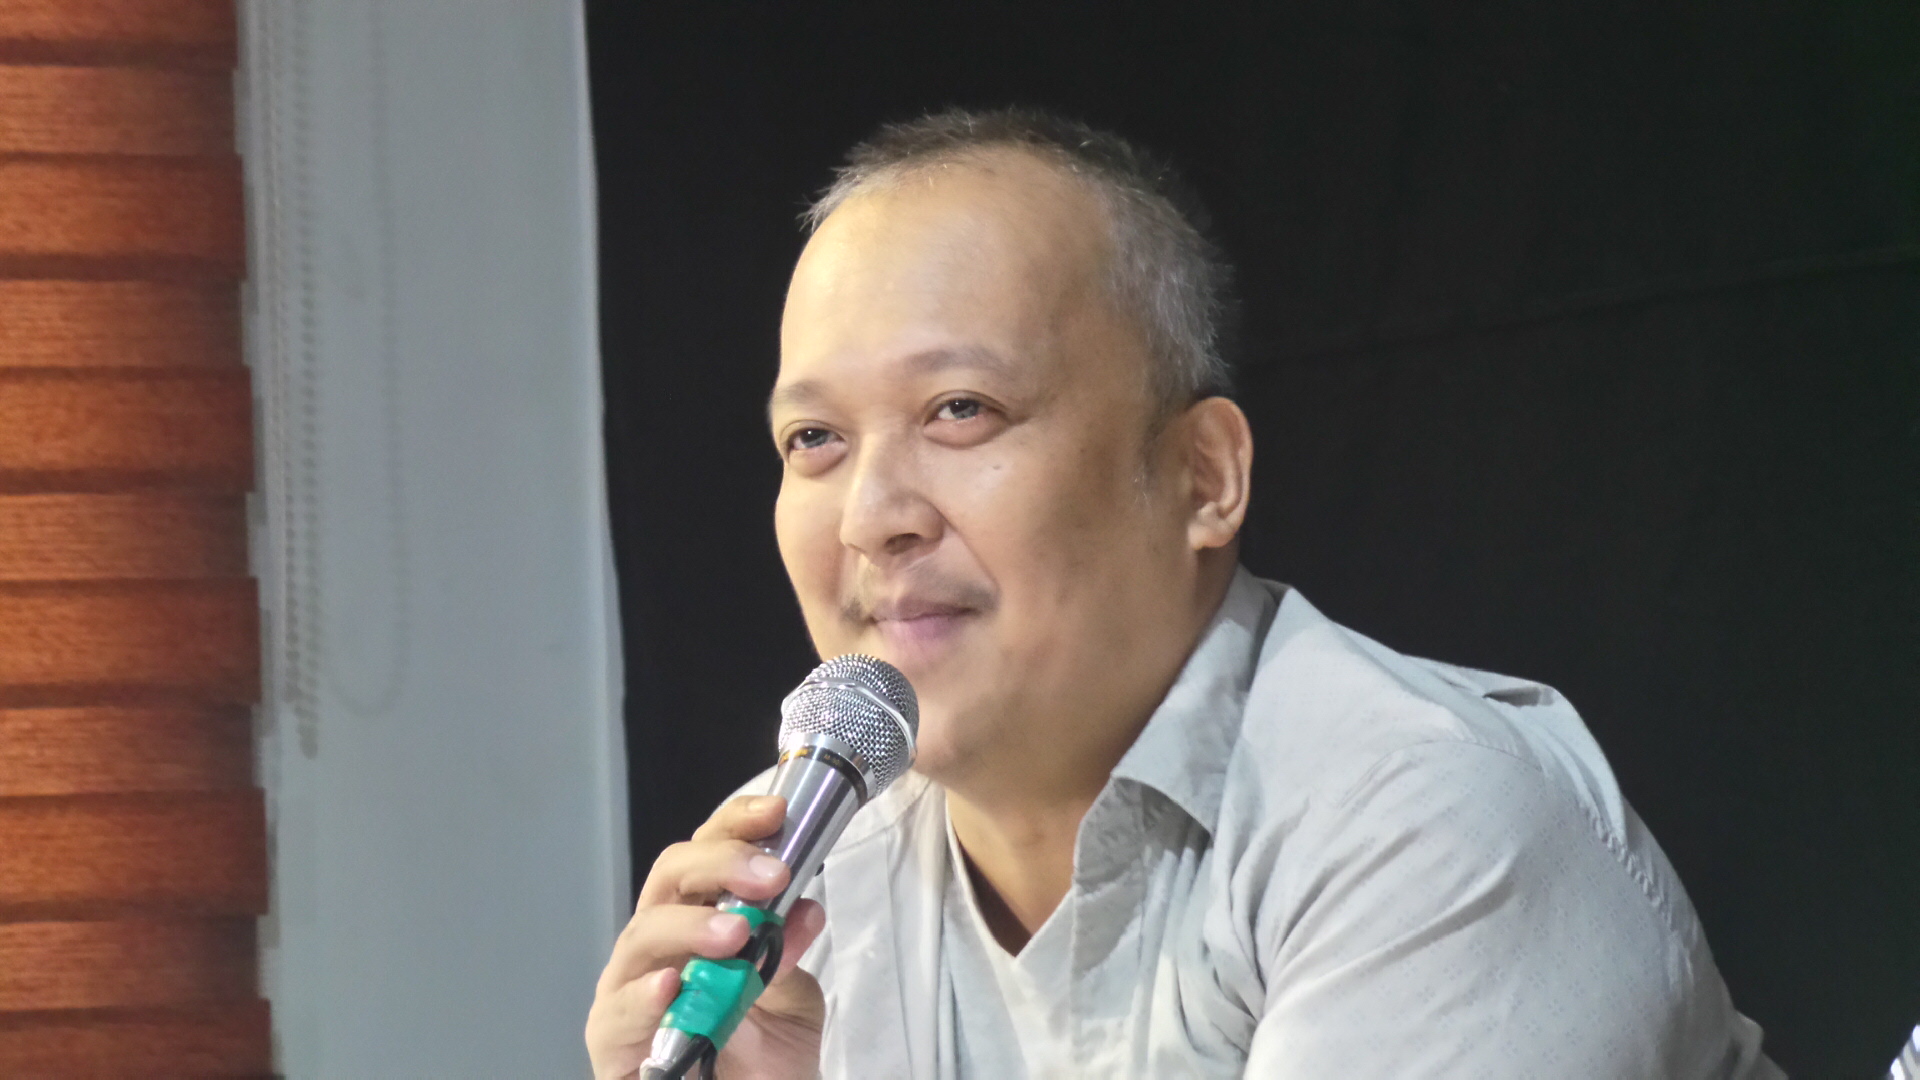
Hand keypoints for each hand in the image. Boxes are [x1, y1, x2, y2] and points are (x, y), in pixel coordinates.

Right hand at [586, 795, 826, 1079]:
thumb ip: (789, 953)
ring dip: (692, 927)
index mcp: (698, 921)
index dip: (735, 826)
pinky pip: (618, 1012)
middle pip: (670, 878)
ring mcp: (629, 989)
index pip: (706, 854)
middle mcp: (659, 946)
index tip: (776, 815)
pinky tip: (671, 986)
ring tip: (736, 934)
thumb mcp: (790, 1000)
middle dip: (720, 866)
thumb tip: (804, 907)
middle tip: (770, 876)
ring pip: (643, 935)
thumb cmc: (756, 1060)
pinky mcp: (612, 1041)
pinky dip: (645, 996)